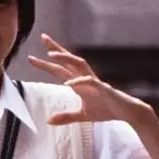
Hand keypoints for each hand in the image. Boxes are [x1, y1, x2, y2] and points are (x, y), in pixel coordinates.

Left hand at [28, 34, 151, 125]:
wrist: (127, 112)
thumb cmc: (106, 110)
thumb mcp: (82, 115)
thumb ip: (66, 117)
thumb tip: (48, 120)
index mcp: (79, 82)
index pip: (60, 69)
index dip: (47, 63)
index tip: (32, 57)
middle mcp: (85, 78)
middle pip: (68, 60)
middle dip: (55, 49)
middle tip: (43, 37)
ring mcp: (94, 81)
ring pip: (79, 64)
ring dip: (66, 58)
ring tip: (51, 54)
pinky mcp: (103, 89)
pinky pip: (90, 82)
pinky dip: (79, 81)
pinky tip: (68, 83)